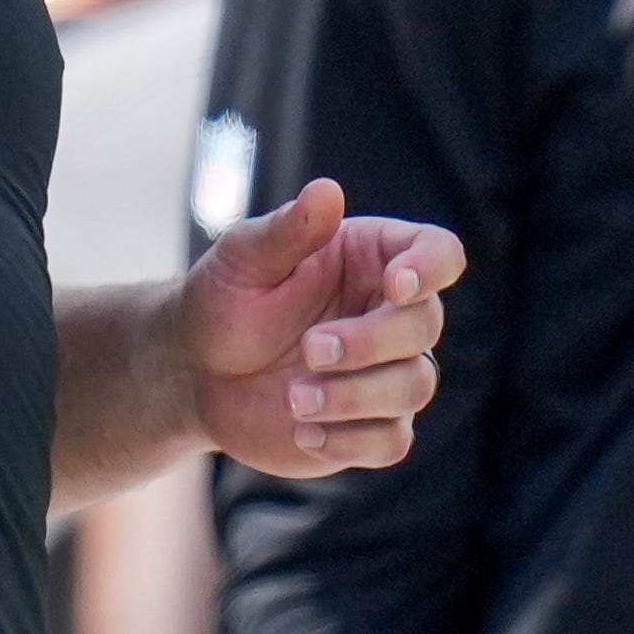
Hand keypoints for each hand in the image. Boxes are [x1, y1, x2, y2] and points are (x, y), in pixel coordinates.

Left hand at [180, 181, 462, 482]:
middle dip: (370, 341)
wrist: (195, 373)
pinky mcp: (370, 427)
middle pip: (425, 325)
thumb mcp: (243, 258)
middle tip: (310, 349)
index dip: (431, 268)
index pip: (438, 253)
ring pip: (415, 386)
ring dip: (355, 396)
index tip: (395, 286)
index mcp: (373, 259)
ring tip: (293, 398)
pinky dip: (349, 440)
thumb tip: (327, 191)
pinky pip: (392, 442)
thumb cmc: (223, 301)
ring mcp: (385, 373)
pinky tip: (302, 432)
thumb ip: (288, 230)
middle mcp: (390, 314)